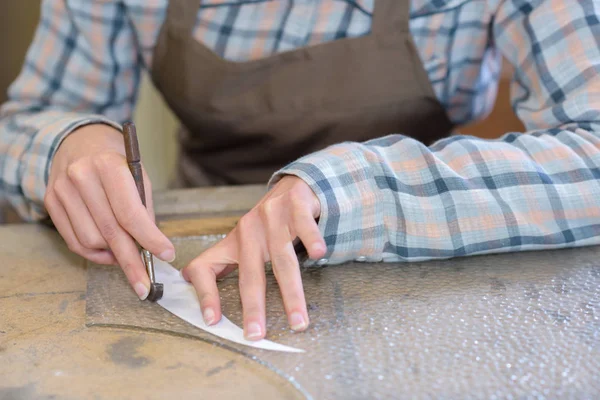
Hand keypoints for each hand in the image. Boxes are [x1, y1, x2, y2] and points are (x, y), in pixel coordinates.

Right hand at [45, 124, 174, 298]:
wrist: (80, 143)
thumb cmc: (117, 163)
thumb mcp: (138, 177)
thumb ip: (144, 210)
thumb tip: (151, 247)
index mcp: (109, 166)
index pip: (130, 213)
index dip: (149, 238)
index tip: (166, 255)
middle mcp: (81, 177)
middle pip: (110, 232)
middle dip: (131, 262)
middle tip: (145, 285)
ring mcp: (62, 190)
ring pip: (91, 241)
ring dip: (113, 255)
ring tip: (127, 253)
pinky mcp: (51, 203)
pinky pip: (74, 242)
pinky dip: (95, 254)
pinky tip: (109, 253)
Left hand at [182, 176, 325, 339]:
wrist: (297, 184)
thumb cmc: (271, 220)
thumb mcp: (245, 239)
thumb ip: (225, 261)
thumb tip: (188, 280)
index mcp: (233, 241)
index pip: (205, 267)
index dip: (205, 294)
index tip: (212, 320)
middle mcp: (249, 229)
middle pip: (251, 275)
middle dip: (253, 307)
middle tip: (256, 333)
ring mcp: (272, 217)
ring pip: (283, 260)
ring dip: (291, 293)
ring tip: (298, 320)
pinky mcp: (295, 204)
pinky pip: (304, 227)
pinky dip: (311, 240)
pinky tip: (318, 254)